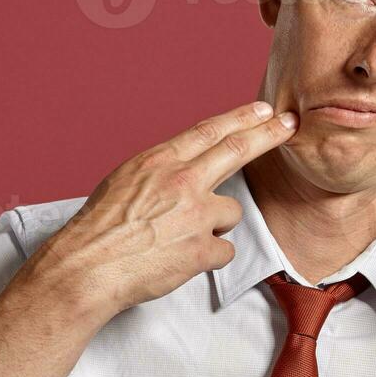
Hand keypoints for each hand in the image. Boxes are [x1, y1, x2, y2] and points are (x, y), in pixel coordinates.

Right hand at [30, 100, 299, 320]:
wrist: (87, 267)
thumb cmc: (98, 229)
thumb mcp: (124, 182)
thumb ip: (160, 172)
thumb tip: (182, 169)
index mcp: (159, 162)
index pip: (209, 131)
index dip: (240, 118)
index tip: (262, 109)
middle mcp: (182, 181)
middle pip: (237, 149)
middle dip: (268, 134)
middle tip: (288, 124)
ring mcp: (195, 215)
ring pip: (230, 212)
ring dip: (215, 225)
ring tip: (180, 238)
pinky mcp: (201, 250)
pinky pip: (223, 251)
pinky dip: (207, 258)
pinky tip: (181, 261)